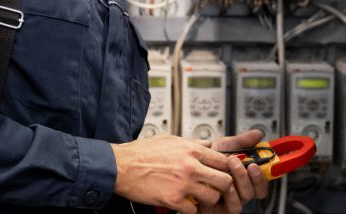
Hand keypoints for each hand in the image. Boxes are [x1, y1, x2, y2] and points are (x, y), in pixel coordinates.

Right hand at [111, 135, 232, 213]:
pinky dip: (190, 210)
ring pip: (213, 197)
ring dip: (208, 200)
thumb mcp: (169, 139)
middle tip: (216, 188)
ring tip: (200, 198)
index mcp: (191, 150)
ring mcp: (183, 184)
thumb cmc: (141, 152)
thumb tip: (207, 143)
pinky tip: (184, 205)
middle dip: (223, 186)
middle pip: (224, 180)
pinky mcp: (173, 199)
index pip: (223, 160)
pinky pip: (193, 210)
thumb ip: (191, 143)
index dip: (225, 168)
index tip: (223, 172)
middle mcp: (190, 166)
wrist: (120, 166)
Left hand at [199, 130, 268, 212]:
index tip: (255, 163)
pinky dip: (228, 194)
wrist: (182, 168)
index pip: (260, 183)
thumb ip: (240, 142)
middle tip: (235, 161)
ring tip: (228, 166)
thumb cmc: (202, 162)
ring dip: (239, 181)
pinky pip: (232, 207)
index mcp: (243, 179)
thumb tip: (258, 134)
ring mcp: (229, 201)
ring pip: (245, 198)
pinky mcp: (220, 210)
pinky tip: (218, 182)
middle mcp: (238, 192)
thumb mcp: (222, 148)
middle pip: (255, 191)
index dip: (262, 176)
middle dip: (247, 175)